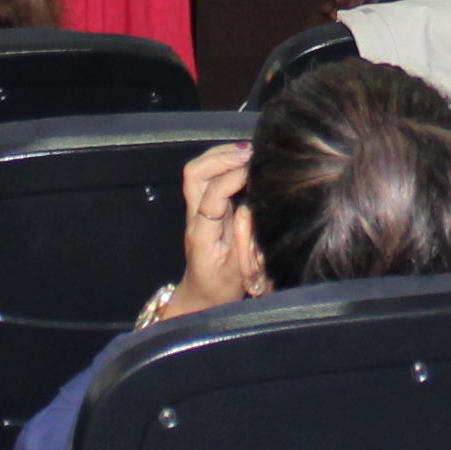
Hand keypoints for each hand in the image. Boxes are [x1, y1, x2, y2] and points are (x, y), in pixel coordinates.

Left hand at [170, 141, 264, 311]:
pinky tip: (243, 161)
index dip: (233, 177)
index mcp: (202, 232)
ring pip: (198, 171)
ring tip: (248, 151)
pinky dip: (224, 162)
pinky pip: (208, 177)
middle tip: (250, 153)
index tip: (255, 170)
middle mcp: (195, 216)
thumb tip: (253, 208)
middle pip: (195, 174)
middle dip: (221, 158)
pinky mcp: (206, 208)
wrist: (201, 298)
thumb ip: (246, 242)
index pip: (212, 194)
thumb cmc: (219, 288)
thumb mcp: (238, 272)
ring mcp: (197, 210)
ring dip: (220, 156)